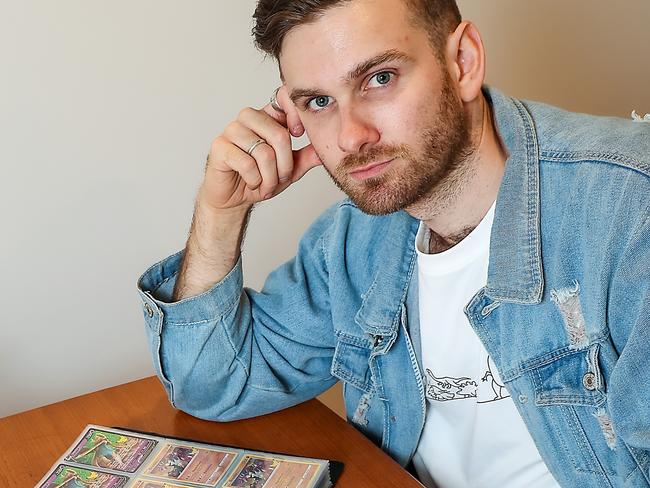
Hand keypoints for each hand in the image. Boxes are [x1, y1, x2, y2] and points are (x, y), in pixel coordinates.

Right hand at [199, 87, 321, 210]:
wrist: (233, 199)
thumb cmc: (259, 179)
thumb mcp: (290, 169)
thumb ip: (307, 156)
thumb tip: (327, 147)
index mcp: (266, 116)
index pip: (282, 97)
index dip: (296, 113)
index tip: (300, 133)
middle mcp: (248, 119)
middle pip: (279, 135)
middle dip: (285, 165)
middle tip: (280, 178)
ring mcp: (231, 131)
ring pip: (264, 152)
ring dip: (270, 176)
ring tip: (266, 184)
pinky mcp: (219, 147)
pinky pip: (247, 163)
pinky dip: (255, 180)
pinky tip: (252, 183)